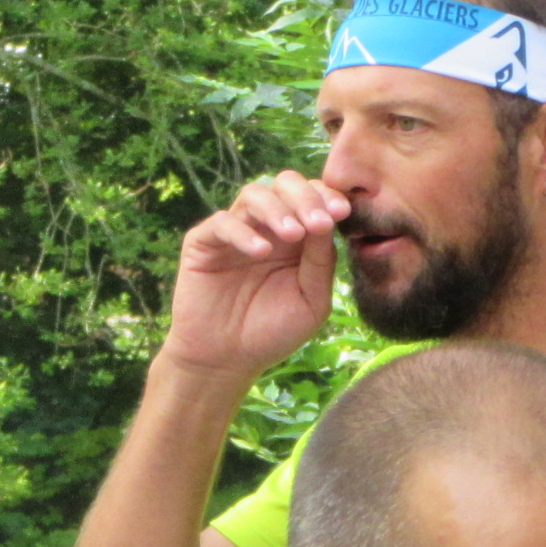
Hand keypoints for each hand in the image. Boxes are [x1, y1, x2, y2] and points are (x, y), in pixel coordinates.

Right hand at [163, 172, 346, 384]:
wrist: (226, 361)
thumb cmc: (272, 333)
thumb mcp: (311, 300)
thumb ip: (321, 261)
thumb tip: (329, 219)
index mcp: (296, 237)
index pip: (313, 199)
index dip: (327, 198)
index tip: (342, 213)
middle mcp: (265, 227)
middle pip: (285, 184)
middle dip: (305, 197)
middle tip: (319, 222)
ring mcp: (234, 232)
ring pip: (254, 195)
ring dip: (278, 209)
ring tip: (293, 234)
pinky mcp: (203, 243)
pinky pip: (222, 223)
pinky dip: (244, 232)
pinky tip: (261, 252)